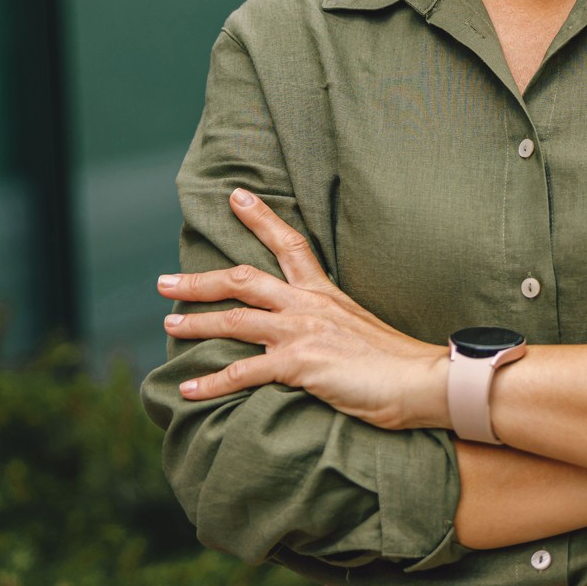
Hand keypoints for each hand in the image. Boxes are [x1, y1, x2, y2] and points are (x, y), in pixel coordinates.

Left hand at [158, 187, 446, 430]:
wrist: (421, 380)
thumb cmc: (397, 362)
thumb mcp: (359, 328)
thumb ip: (331, 323)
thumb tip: (315, 333)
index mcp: (325, 292)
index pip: (289, 243)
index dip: (259, 217)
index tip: (235, 195)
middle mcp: (309, 304)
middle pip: (243, 278)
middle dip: (200, 280)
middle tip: (164, 281)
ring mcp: (302, 331)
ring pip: (234, 320)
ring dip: (196, 322)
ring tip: (168, 325)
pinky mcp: (299, 363)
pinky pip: (242, 372)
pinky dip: (210, 382)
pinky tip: (187, 389)